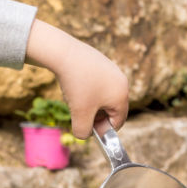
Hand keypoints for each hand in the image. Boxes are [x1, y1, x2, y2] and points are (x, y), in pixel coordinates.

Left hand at [25, 20, 128, 139]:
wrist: (64, 53)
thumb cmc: (76, 85)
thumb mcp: (79, 115)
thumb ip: (83, 131)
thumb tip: (84, 134)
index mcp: (122, 95)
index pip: (118, 122)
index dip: (102, 130)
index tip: (86, 128)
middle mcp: (121, 81)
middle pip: (111, 109)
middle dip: (95, 115)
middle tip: (79, 113)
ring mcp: (112, 70)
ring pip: (102, 96)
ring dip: (89, 102)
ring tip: (75, 97)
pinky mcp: (101, 62)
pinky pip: (97, 83)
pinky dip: (86, 89)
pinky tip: (74, 84)